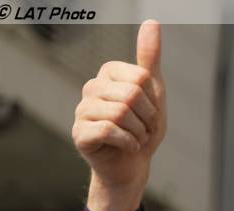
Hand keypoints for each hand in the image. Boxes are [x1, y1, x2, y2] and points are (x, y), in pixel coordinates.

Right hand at [73, 19, 165, 210]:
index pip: (141, 78)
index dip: (153, 101)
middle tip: (143, 130)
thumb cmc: (143, 128)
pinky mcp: (79, 133)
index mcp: (108, 73)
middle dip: (147, 118)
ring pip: (121, 113)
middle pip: (132, 95)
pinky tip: (128, 147)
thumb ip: (150, 59)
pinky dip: (129, 142)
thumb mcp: (153, 93)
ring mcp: (82, 110)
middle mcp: (91, 87)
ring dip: (139, 132)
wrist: (132, 166)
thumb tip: (152, 22)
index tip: (149, 113)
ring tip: (135, 139)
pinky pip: (110, 130)